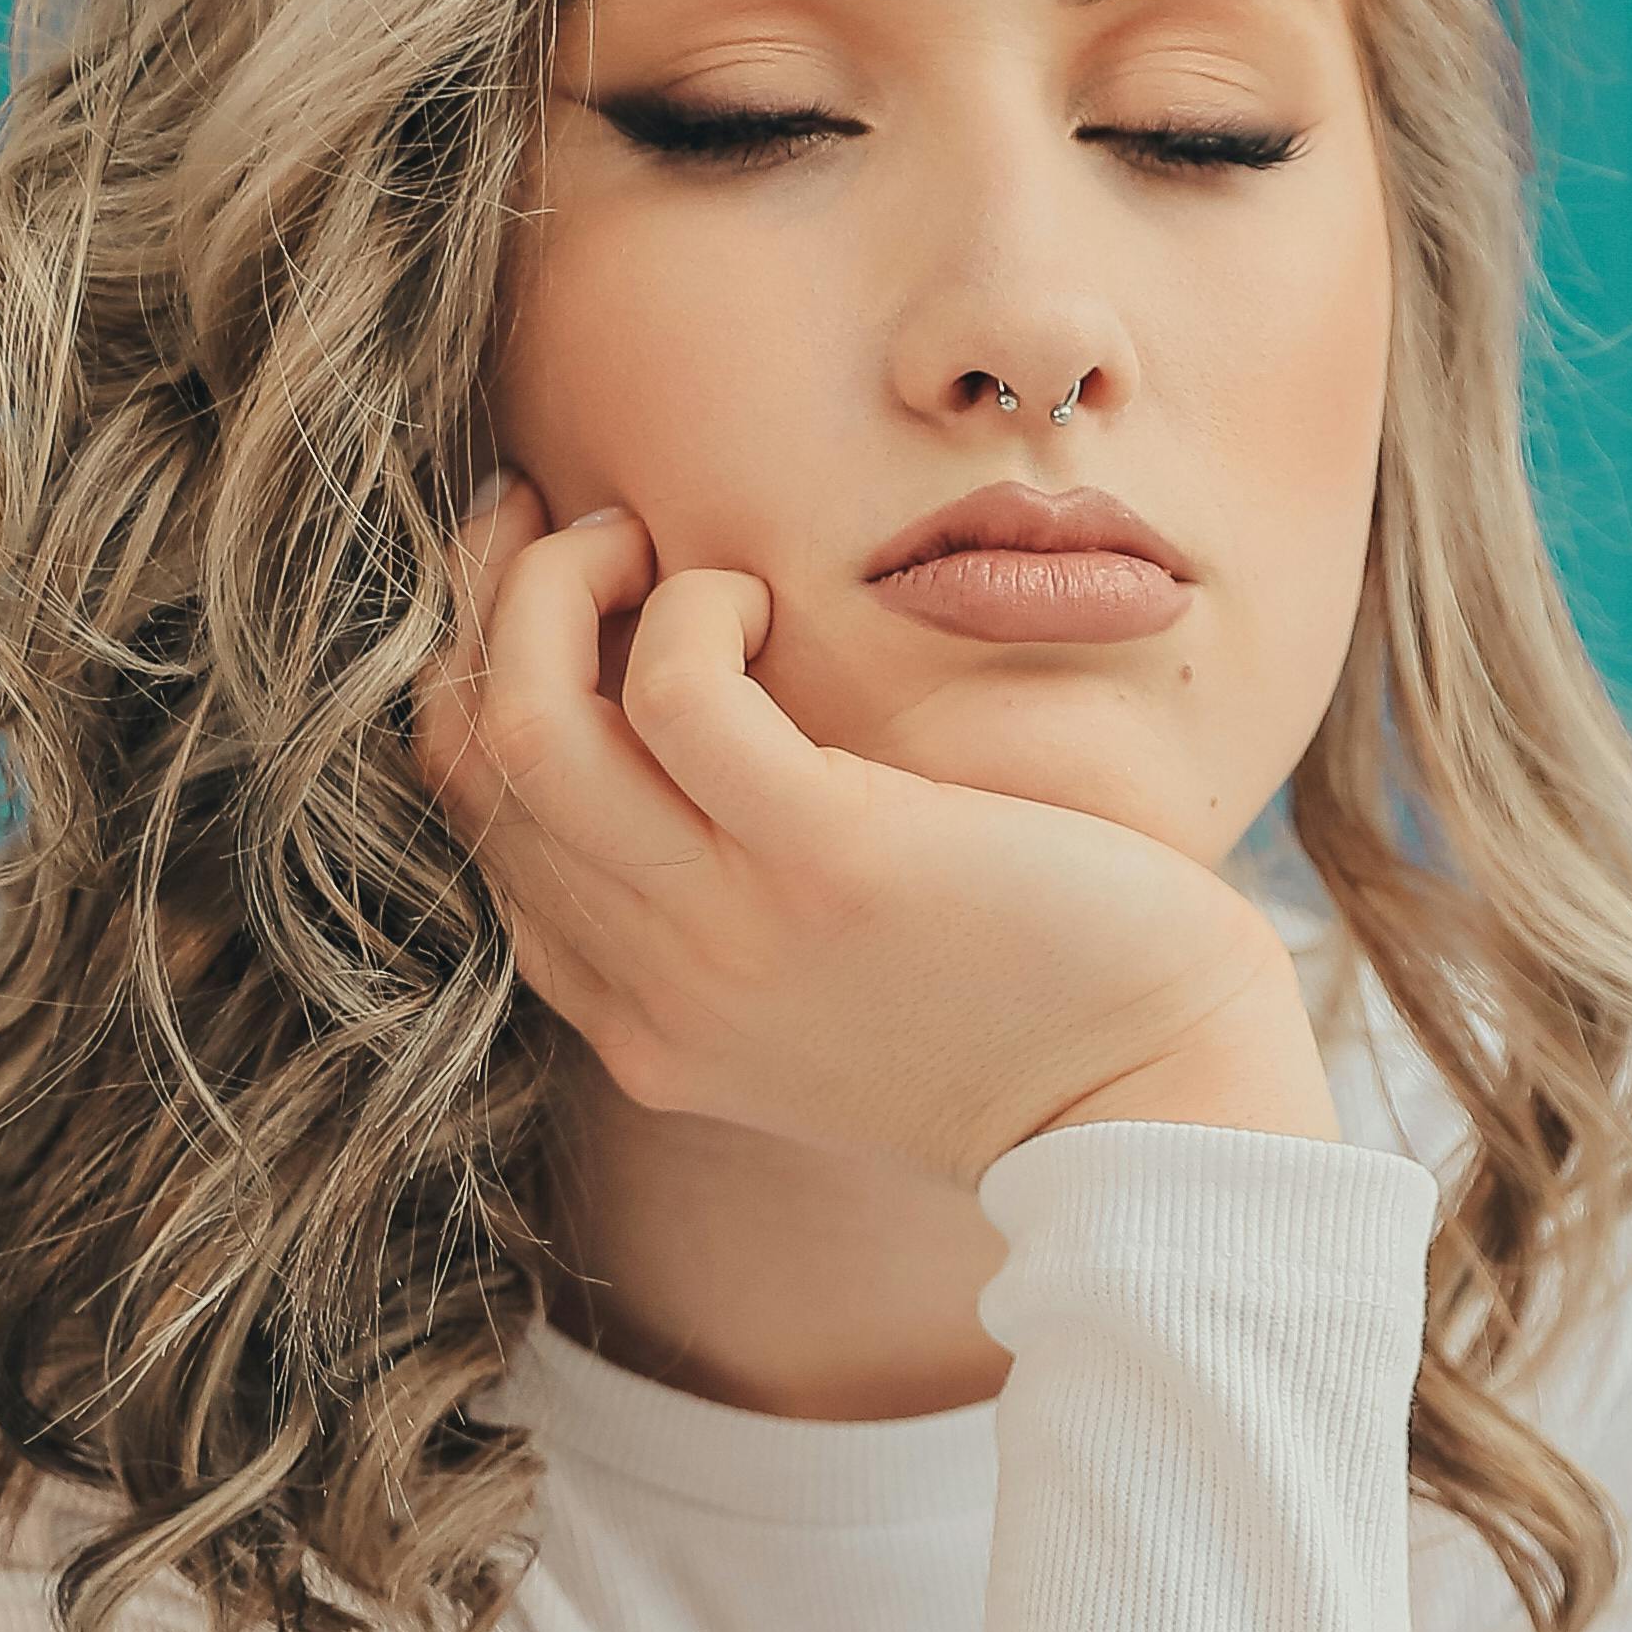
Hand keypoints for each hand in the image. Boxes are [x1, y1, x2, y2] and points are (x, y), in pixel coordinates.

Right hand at [412, 488, 1339, 1167]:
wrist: (1154, 1102)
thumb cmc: (1025, 1014)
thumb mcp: (832, 993)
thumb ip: (731, 915)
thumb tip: (677, 748)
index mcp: (647, 1023)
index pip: (484, 836)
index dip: (488, 686)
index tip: (552, 599)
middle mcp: (658, 990)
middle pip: (476, 766)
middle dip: (493, 606)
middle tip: (574, 529)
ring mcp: (727, 935)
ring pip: (528, 724)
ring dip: (555, 590)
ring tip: (641, 550)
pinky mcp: (824, 864)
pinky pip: (676, 691)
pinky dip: (693, 608)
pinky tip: (759, 600)